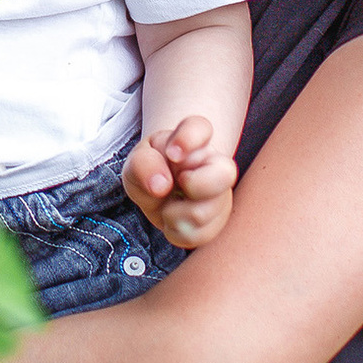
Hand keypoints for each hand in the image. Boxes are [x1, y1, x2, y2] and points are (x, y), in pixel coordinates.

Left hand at [123, 115, 237, 249]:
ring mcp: (221, 194)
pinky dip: (177, 231)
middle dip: (195, 184)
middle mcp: (215, 164)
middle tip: (176, 184)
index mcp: (194, 139)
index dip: (188, 139)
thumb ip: (144, 164)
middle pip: (225, 173)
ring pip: (205, 211)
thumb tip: (161, 185)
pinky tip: (173, 220)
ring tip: (167, 205)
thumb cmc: (151, 169)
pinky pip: (200, 235)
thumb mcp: (137, 162)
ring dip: (174, 213)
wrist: (158, 191)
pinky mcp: (218, 221)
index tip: (172, 153)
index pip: (200, 127)